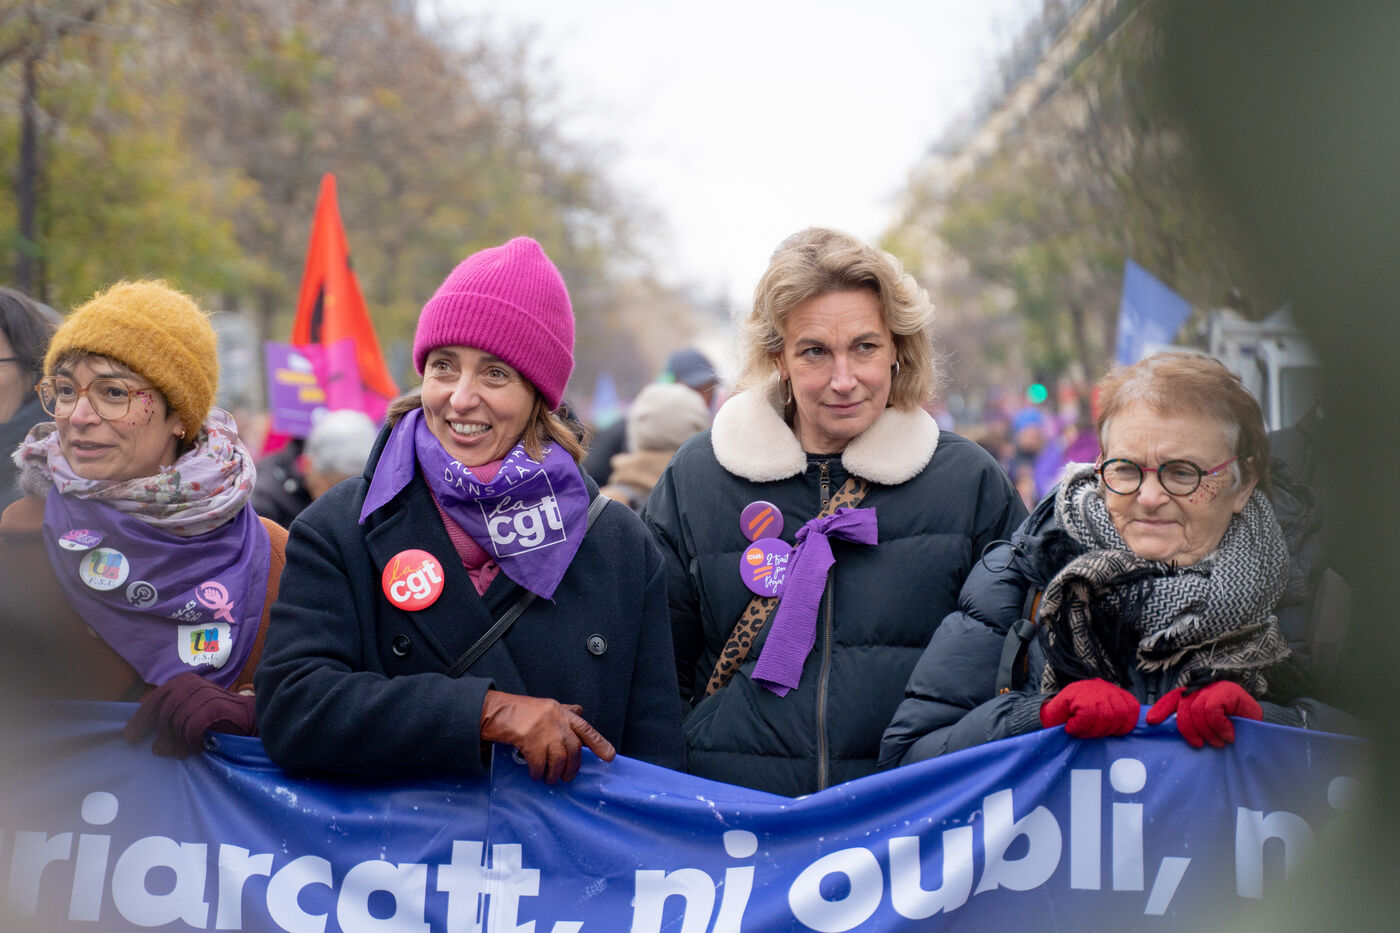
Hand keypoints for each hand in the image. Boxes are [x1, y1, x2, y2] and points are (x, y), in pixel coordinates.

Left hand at [122, 672, 256, 758]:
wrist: (250, 717)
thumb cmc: (217, 717)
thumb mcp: (190, 711)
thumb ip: (170, 717)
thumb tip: (147, 738)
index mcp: (182, 682)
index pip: (154, 700)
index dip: (140, 720)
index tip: (130, 737)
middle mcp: (191, 684)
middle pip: (164, 714)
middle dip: (160, 735)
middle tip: (159, 751)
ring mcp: (204, 694)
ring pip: (176, 723)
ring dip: (176, 742)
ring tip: (180, 753)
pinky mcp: (214, 708)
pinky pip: (192, 729)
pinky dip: (191, 742)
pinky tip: (197, 749)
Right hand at [479, 690, 615, 782]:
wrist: (496, 711)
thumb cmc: (521, 710)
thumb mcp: (547, 707)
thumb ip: (564, 712)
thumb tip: (580, 712)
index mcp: (562, 713)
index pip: (585, 729)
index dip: (599, 743)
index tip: (610, 757)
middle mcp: (556, 721)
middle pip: (574, 749)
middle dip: (573, 767)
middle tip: (568, 777)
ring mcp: (544, 730)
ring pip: (559, 759)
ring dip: (555, 774)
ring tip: (550, 779)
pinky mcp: (530, 740)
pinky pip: (540, 763)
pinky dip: (538, 772)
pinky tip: (536, 775)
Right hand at [1040, 678, 1139, 737]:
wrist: (1046, 714)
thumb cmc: (1075, 720)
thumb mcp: (1100, 717)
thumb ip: (1116, 719)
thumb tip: (1135, 730)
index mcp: (1112, 693)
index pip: (1131, 707)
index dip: (1125, 725)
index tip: (1112, 734)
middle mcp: (1103, 688)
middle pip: (1119, 714)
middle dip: (1106, 730)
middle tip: (1089, 733)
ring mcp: (1088, 689)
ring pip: (1104, 715)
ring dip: (1091, 730)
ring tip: (1079, 730)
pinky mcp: (1074, 694)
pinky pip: (1086, 715)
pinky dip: (1079, 726)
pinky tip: (1071, 727)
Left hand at [1146, 681, 1261, 747]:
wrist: (1261, 724)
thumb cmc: (1233, 728)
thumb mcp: (1208, 727)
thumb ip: (1192, 724)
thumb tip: (1167, 730)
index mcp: (1194, 695)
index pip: (1173, 698)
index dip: (1161, 709)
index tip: (1152, 722)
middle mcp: (1202, 688)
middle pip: (1183, 708)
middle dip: (1188, 730)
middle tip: (1200, 744)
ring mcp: (1215, 688)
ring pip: (1197, 711)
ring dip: (1208, 732)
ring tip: (1219, 742)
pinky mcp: (1227, 691)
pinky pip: (1211, 710)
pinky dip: (1219, 727)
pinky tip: (1229, 735)